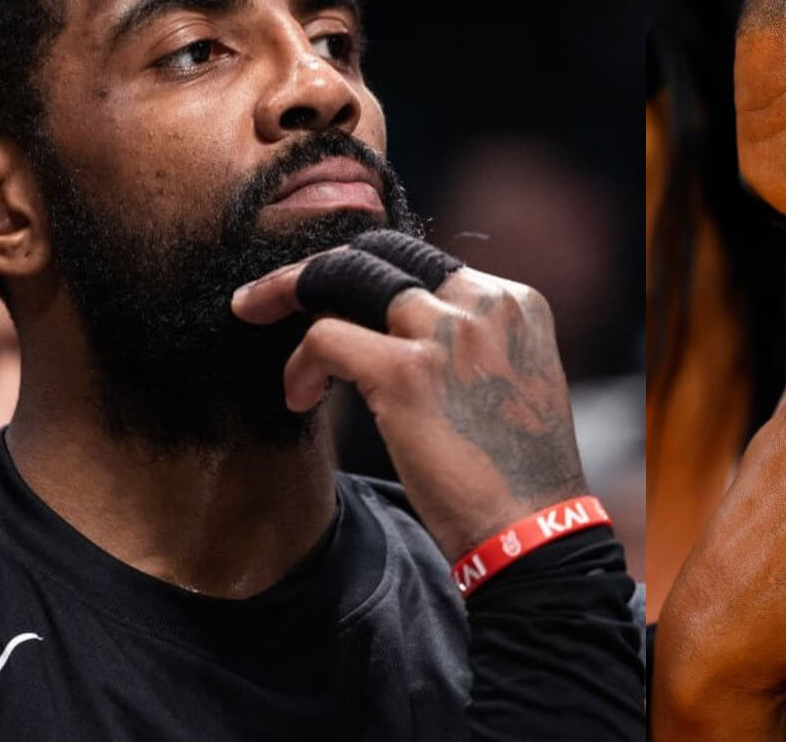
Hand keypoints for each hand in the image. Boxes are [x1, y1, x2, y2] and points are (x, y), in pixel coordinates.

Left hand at [232, 244, 585, 560]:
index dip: (368, 275)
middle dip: (319, 264)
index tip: (332, 300)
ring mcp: (447, 332)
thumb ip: (467, 346)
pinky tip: (299, 397)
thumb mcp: (510, 386)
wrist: (534, 534)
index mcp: (515, 303)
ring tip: (252, 315)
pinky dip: (300, 363)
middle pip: (384, 251)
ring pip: (345, 274)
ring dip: (288, 290)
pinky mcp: (409, 370)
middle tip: (266, 294)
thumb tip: (394, 332)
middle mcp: (486, 303)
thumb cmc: (516, 477)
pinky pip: (325, 336)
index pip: (424, 260)